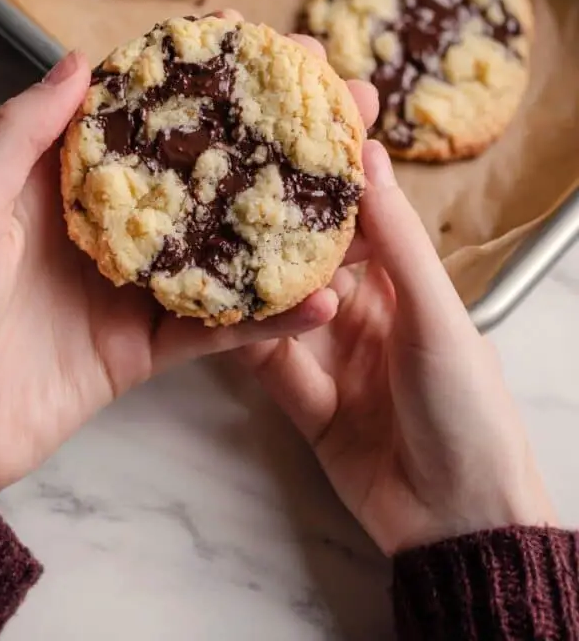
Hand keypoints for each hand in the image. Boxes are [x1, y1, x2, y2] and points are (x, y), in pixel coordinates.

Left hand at [0, 25, 375, 496]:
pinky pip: (218, 329)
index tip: (244, 33)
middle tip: (333, 101)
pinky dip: (269, 319)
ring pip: (223, 249)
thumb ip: (19, 135)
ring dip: (284, 227)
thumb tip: (80, 58)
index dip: (189, 75)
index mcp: (62, 186)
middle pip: (198, 173)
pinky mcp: (148, 350)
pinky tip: (323, 300)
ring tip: (354, 194)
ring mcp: (134, 289)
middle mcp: (109, 230)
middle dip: (263, 138)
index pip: (137, 115)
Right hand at [237, 139, 555, 554]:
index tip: (281, 147)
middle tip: (224, 190)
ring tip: (204, 245)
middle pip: (309, 266)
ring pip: (280, 313)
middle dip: (273, 234)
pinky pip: (269, 366)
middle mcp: (363, 317)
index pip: (357, 226)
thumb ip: (398, 242)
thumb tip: (370, 155)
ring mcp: (331, 360)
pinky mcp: (305, 403)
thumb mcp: (435, 317)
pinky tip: (211, 315)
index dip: (323, 189)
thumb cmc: (467, 410)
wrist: (457, 523)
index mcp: (404, 289)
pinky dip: (244, 344)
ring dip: (251, 289)